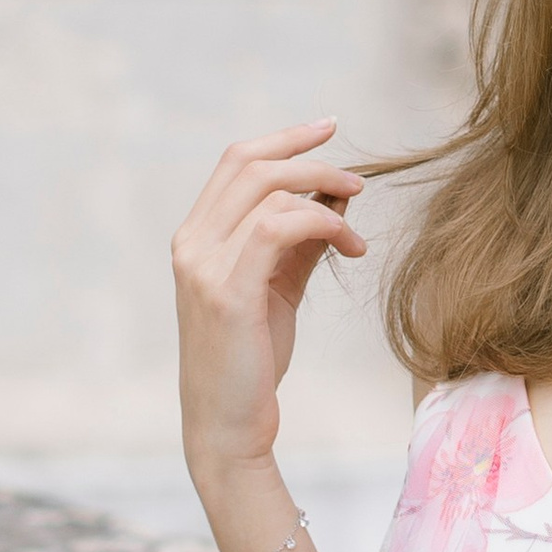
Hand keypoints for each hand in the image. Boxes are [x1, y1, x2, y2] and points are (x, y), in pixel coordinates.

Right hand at [172, 122, 367, 486]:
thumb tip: (337, 197)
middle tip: (359, 179)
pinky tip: (350, 245)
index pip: (236, 162)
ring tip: (358, 230)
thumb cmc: (253, 358)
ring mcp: (203, 265)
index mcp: (196, 237)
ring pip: (269, 191)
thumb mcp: (279, 288)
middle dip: (312, 159)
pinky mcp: (228, 290)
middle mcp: (191, 243)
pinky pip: (279, 227)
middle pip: (251, 164)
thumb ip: (300, 242)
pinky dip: (323, 224)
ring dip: (327, 196)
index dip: (284, 138)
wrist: (229, 423)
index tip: (329, 127)